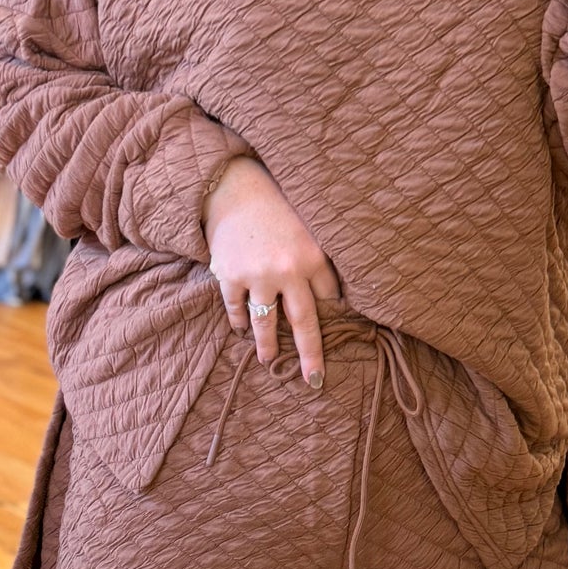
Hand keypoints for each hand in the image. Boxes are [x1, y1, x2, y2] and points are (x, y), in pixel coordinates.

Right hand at [203, 156, 340, 384]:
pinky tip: (242, 329)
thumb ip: (319, 260)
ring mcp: (257, 275)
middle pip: (303, 323)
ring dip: (267, 346)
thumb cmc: (277, 208)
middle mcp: (287, 270)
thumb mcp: (309, 228)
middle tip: (313, 380)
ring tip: (268, 360)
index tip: (337, 334)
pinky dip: (240, 321)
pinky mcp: (230, 276)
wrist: (234, 189)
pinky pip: (237, 309)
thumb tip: (334, 298)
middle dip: (310, 355)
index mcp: (314, 257)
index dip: (332, 316)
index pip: (329, 299)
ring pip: (265, 323)